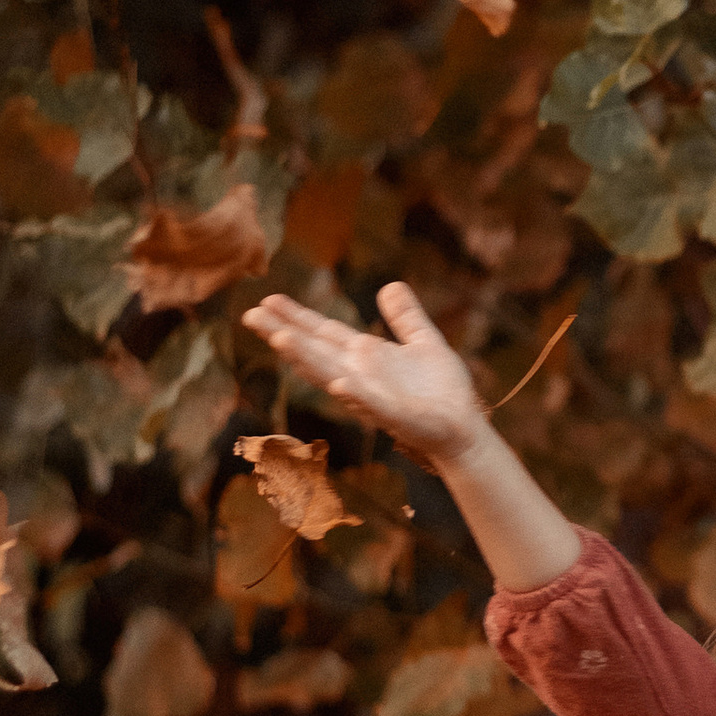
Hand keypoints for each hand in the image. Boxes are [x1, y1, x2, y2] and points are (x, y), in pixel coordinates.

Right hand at [242, 281, 486, 464]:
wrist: (464, 429)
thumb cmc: (442, 392)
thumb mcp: (424, 342)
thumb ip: (406, 317)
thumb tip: (389, 285)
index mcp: (366, 356)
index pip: (324, 332)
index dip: (297, 316)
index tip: (268, 299)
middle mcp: (360, 375)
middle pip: (315, 351)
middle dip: (284, 333)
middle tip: (251, 315)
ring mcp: (373, 397)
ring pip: (331, 376)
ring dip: (306, 359)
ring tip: (280, 339)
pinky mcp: (395, 417)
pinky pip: (372, 405)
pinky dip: (356, 394)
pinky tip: (339, 383)